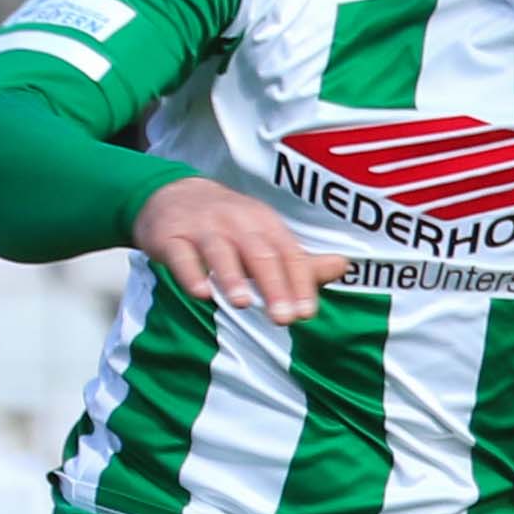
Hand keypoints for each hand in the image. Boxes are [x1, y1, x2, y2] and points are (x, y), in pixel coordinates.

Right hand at [133, 176, 351, 325]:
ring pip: (220, 251)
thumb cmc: (228, 226)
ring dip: (232, 277)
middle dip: (273, 286)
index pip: (288, 254)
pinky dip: (191, 274)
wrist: (170, 195)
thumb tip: (343, 267)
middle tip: (283, 318)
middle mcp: (236, 223)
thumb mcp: (264, 237)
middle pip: (259, 254)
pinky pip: (181, 255)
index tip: (306, 312)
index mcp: (265, 224)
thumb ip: (300, 261)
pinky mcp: (170, 237)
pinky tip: (201, 293)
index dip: (299, 282)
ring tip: (241, 303)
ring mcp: (202, 228)